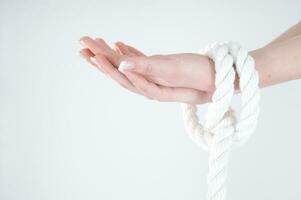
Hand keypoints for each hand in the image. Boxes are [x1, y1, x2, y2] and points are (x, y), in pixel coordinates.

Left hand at [79, 37, 215, 103]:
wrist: (220, 80)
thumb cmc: (200, 76)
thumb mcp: (173, 70)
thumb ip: (146, 69)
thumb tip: (122, 66)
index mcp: (149, 86)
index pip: (122, 77)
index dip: (106, 65)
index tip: (91, 53)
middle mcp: (148, 84)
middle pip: (119, 71)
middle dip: (100, 58)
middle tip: (82, 44)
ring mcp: (153, 77)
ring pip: (127, 66)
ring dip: (110, 55)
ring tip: (94, 43)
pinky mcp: (160, 70)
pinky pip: (140, 62)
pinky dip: (128, 52)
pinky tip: (119, 45)